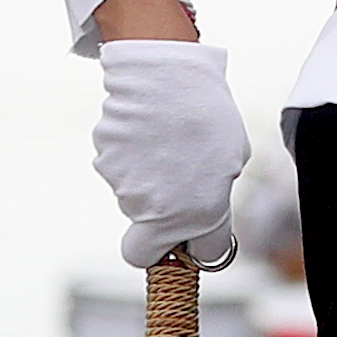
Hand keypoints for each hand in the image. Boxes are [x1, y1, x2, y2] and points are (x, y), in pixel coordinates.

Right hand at [90, 37, 247, 271]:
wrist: (167, 76)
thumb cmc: (207, 115)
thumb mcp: (232, 162)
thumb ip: (214, 201)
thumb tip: (199, 218)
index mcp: (196, 216)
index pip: (194, 260)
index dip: (195, 248)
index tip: (195, 236)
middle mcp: (155, 212)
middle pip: (151, 235)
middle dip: (161, 222)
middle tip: (177, 183)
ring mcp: (124, 188)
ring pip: (134, 200)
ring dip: (147, 181)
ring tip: (166, 141)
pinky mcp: (104, 163)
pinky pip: (119, 170)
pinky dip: (130, 156)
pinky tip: (146, 130)